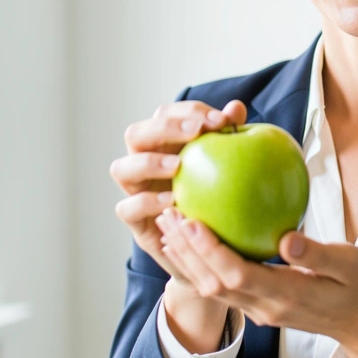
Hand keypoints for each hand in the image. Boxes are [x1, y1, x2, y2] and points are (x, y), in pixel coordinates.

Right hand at [110, 98, 245, 278]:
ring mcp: (135, 191)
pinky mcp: (136, 222)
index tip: (221, 120)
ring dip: (148, 162)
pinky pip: (127, 208)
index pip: (166, 114)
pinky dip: (148, 202)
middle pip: (136, 134)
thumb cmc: (220, 200)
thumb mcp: (229, 168)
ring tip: (178, 165)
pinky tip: (174, 201)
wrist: (206, 250)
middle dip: (165, 127)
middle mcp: (144, 163)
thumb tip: (236, 108)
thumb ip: (230, 138)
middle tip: (196, 131)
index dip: (190, 111)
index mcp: (164, 144)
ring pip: (121, 168)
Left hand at [159, 210, 357, 357]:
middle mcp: (266, 306)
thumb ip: (318, 255)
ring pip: (212, 288)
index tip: (191, 221)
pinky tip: (192, 244)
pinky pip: (221, 288)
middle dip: (186, 250)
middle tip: (168, 215)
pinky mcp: (260, 306)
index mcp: (287, 294)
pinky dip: (200, 265)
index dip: (210, 250)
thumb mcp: (351, 265)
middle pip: (213, 282)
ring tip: (169, 227)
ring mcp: (260, 310)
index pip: (237, 274)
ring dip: (187, 258)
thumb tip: (285, 240)